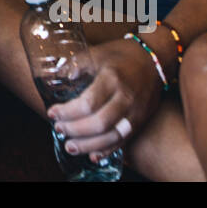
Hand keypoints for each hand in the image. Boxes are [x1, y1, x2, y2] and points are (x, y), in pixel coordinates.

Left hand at [47, 38, 164, 161]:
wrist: (154, 59)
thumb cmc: (122, 54)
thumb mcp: (97, 52)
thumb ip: (76, 64)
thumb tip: (60, 77)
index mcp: (112, 79)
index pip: (88, 103)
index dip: (67, 112)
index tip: (52, 113)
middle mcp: (126, 98)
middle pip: (99, 124)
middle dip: (75, 130)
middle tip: (59, 128)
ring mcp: (136, 112)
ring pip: (111, 137)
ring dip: (88, 145)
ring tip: (70, 146)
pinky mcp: (141, 121)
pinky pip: (124, 141)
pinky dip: (107, 150)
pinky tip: (92, 155)